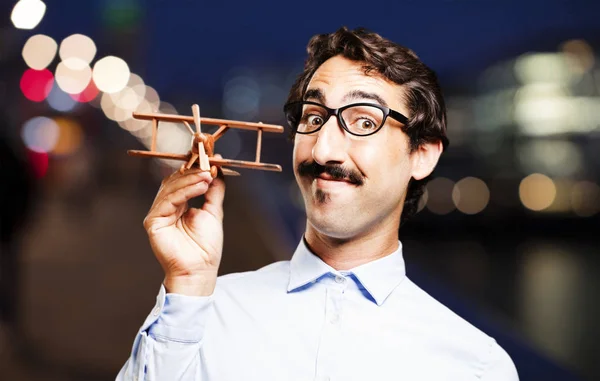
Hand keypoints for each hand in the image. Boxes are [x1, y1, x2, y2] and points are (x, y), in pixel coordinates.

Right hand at [143, 167, 225, 295]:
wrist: (200, 269)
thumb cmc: (206, 247)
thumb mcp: (213, 211)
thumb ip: (214, 190)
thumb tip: (217, 169)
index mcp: (178, 205)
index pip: (183, 180)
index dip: (196, 169)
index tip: (212, 160)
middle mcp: (166, 207)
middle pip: (175, 181)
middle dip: (194, 171)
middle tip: (210, 166)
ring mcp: (158, 214)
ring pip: (171, 188)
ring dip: (191, 179)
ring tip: (208, 176)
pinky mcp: (153, 221)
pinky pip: (168, 200)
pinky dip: (185, 191)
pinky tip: (200, 186)